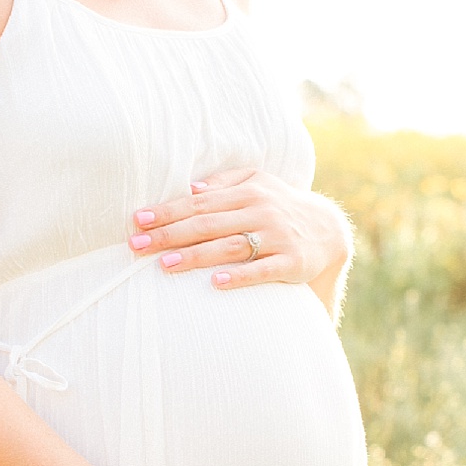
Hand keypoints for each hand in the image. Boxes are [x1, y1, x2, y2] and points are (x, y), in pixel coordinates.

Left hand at [129, 168, 351, 290]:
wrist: (328, 231)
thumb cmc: (280, 206)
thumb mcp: (258, 184)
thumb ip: (226, 182)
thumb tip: (192, 189)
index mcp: (247, 192)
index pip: (199, 202)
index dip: (168, 211)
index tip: (138, 220)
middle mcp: (260, 212)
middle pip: (208, 224)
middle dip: (170, 235)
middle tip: (137, 245)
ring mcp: (276, 238)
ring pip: (230, 247)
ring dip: (196, 256)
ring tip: (165, 265)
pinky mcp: (291, 263)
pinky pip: (262, 271)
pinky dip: (239, 276)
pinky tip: (216, 282)